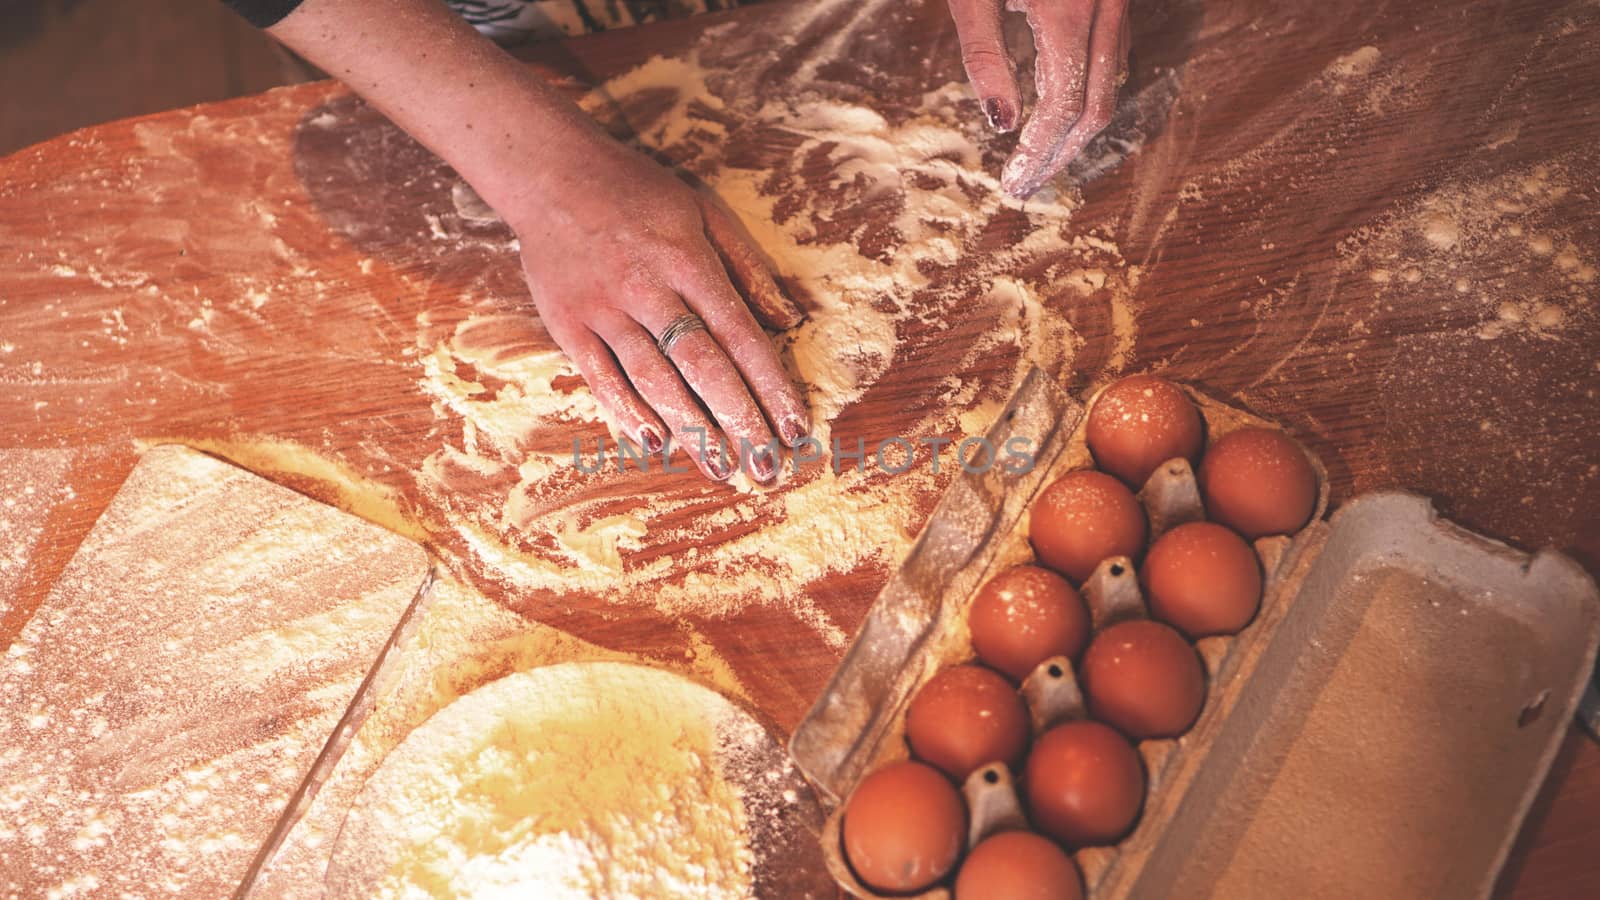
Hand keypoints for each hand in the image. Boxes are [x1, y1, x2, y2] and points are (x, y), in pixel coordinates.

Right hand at [266, 0, 808, 483]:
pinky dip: (628, 414)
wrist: (551, 173)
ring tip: (721, 470)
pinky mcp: (568, 325)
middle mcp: (648, 291)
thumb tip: (788, 321)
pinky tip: (656, 443)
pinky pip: (602, 379)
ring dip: (691, 432)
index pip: (741, 337)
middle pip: (702, 368)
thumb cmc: (639, 192)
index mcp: (690, 262)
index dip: (771, 388)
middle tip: (767, 469)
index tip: (795, 428)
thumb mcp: (704, 211)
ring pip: (654, 382)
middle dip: (739, 423)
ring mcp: (604, 311)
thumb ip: (747, 267)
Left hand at [947, 0, 1130, 197]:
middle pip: (1096, 107)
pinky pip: (1112, 61)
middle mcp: (1105, 8)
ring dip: (1077, 130)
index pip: (1064, 103)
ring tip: (1039, 160)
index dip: (1039, 149)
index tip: (1014, 180)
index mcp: (1068, 9)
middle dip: (1060, 153)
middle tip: (1025, 184)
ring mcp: (1117, 4)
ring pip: (1111, 87)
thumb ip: (984, 55)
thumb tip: (1001, 122)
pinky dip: (1087, 95)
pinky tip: (1056, 114)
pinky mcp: (1117, 0)